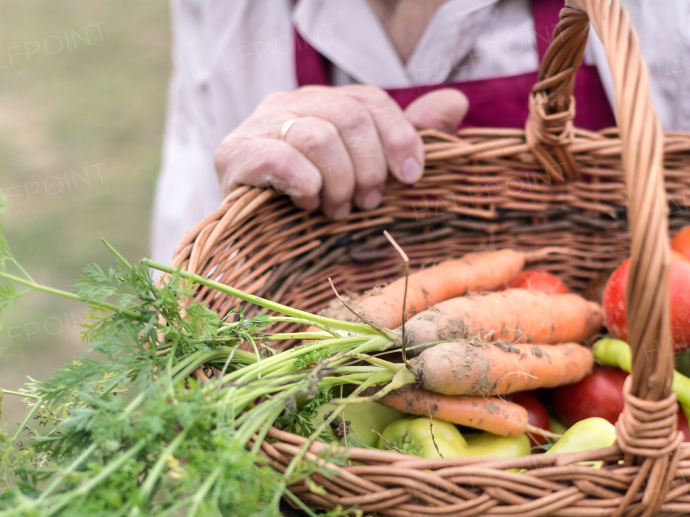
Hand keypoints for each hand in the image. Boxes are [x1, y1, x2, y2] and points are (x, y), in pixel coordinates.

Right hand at [214, 86, 467, 218]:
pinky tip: (307, 203)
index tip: (411, 177)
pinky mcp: (233, 156)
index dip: (399, 135)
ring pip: (317, 136)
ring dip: (338, 181)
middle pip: (347, 116)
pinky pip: (280, 158)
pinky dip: (305, 184)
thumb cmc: (313, 205)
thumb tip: (456, 103)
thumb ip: (405, 135)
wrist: (247, 242)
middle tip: (367, 203)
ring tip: (336, 210)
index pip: (367, 100)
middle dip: (368, 167)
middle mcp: (286, 104)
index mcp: (319, 102)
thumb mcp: (365, 170)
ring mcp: (256, 127)